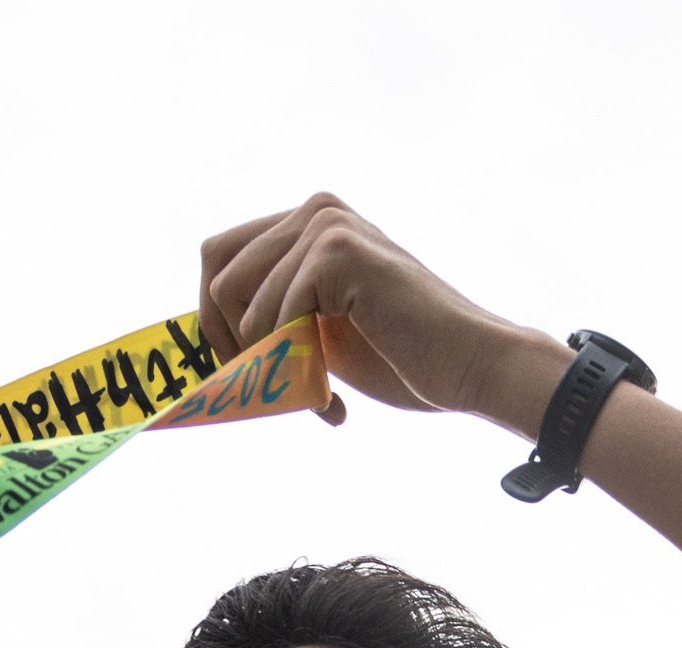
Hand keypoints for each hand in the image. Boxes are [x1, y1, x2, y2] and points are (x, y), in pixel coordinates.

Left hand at [198, 194, 541, 425]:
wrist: (469, 366)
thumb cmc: (406, 359)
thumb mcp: (323, 333)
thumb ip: (277, 319)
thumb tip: (214, 342)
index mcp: (311, 225)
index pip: (221, 255)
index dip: (212, 318)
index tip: (238, 370)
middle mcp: (316, 212)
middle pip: (216, 270)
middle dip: (227, 342)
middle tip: (267, 388)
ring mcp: (326, 225)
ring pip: (240, 301)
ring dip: (268, 364)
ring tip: (319, 400)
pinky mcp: (337, 252)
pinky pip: (274, 316)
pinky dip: (293, 368)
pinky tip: (334, 399)